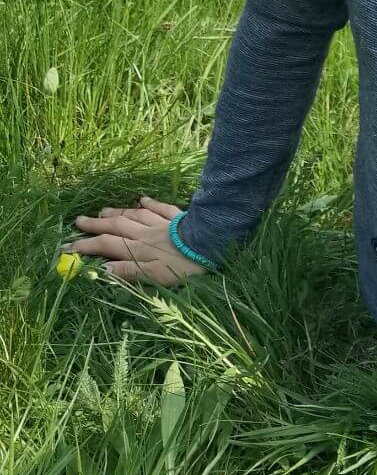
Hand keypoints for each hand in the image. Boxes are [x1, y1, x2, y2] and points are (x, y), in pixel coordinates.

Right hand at [60, 195, 210, 286]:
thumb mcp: (155, 275)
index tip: (66, 246)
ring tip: (102, 210)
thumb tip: (102, 269)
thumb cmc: (184, 265)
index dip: (86, 246)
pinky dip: (150, 203)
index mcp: (139, 248)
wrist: (212, 243)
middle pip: (117, 226)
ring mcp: (163, 223)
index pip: (107, 246)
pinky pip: (161, 208)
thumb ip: (129, 272)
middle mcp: (147, 233)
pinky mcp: (179, 218)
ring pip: (135, 215)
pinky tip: (143, 198)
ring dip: (118, 212)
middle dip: (96, 225)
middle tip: (78, 221)